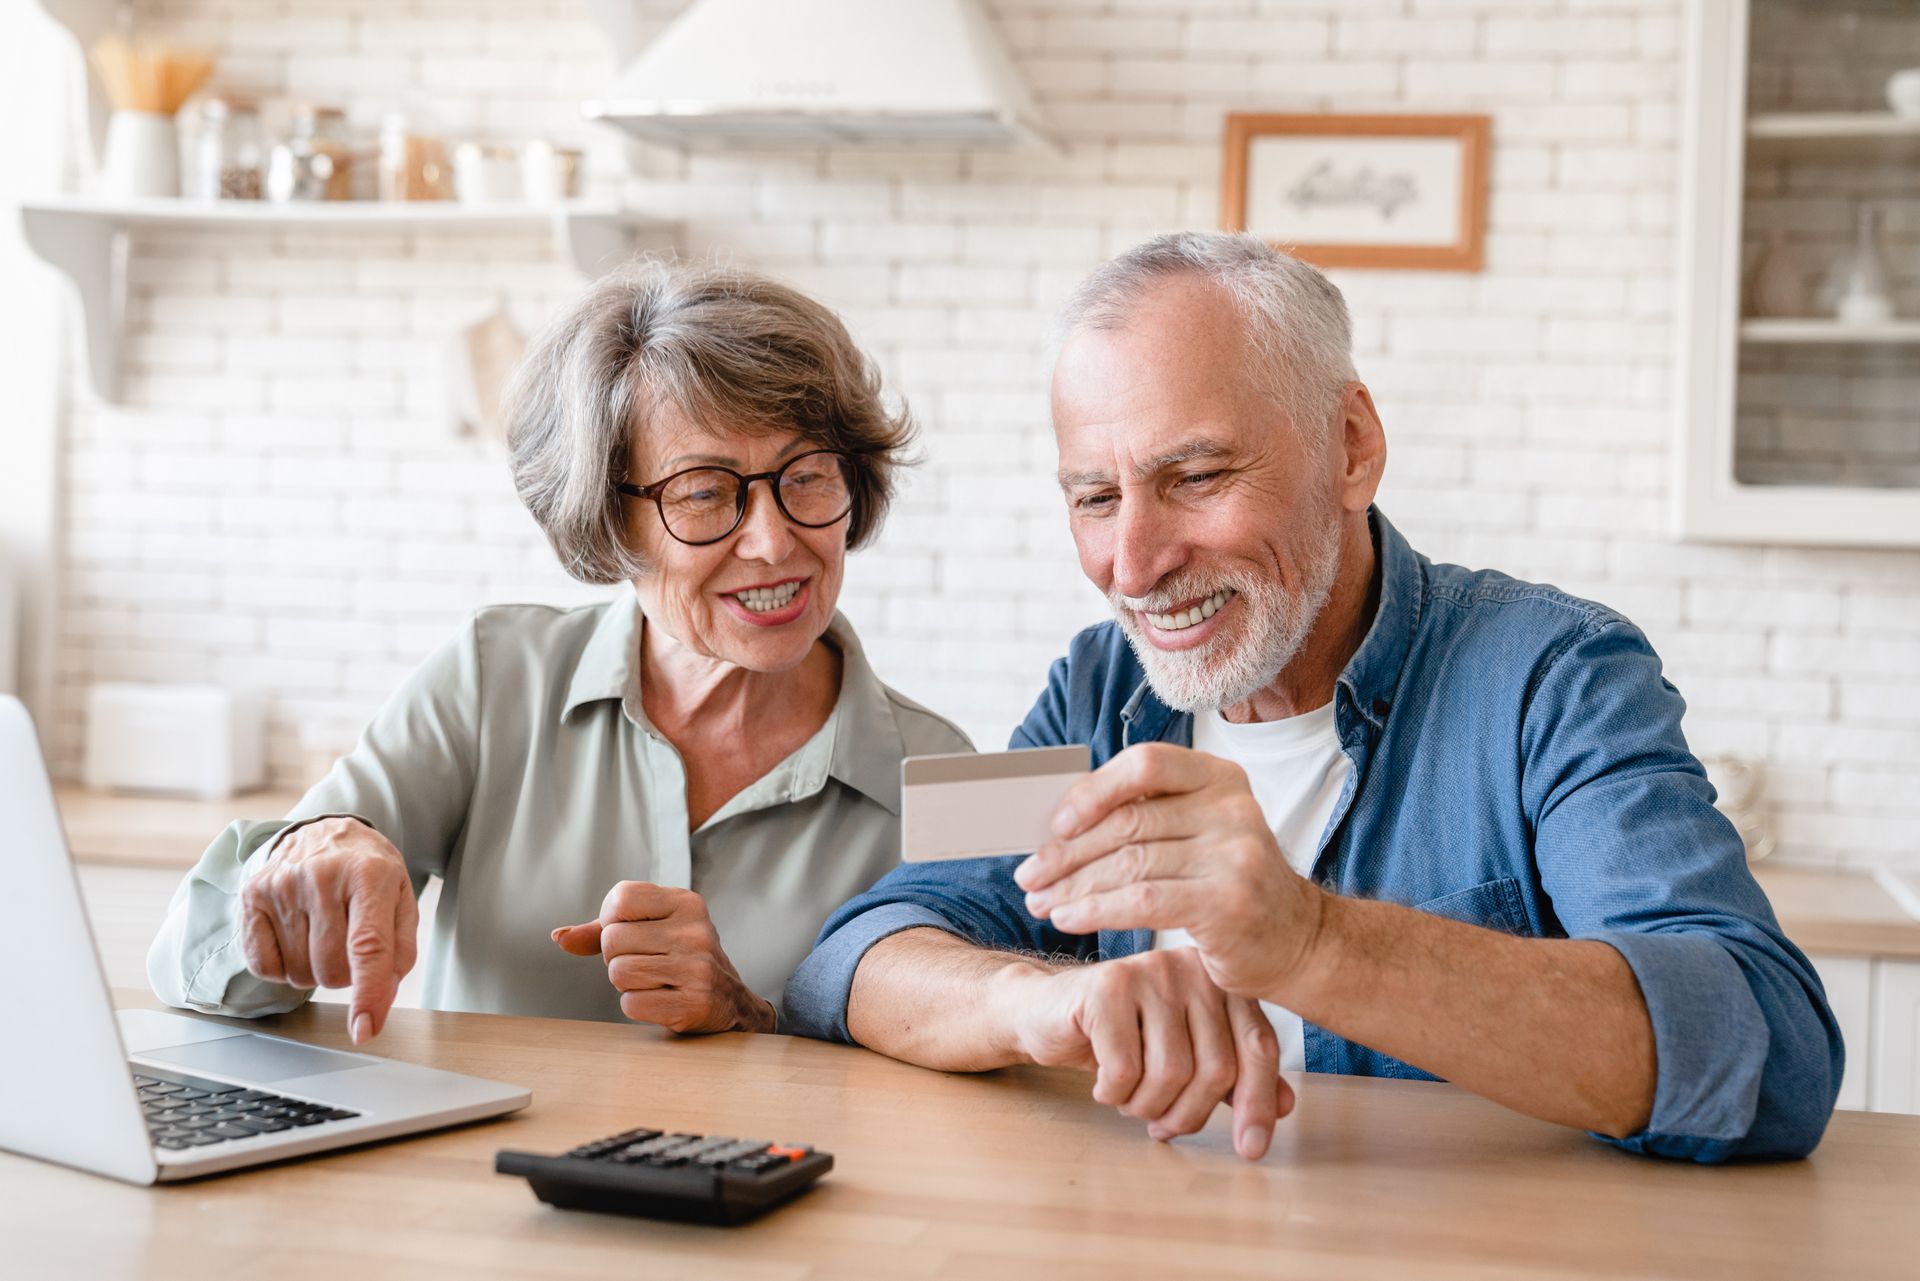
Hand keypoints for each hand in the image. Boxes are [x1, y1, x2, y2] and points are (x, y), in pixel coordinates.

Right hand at [238, 816, 418, 1044]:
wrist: (325, 833)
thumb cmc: (368, 873)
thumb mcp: (401, 899)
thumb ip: (400, 950)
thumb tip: (380, 999)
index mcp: (369, 875)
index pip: (368, 947)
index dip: (367, 994)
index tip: (365, 1030)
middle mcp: (322, 876)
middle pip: (333, 968)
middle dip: (346, 974)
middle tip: (348, 943)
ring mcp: (282, 885)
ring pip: (300, 973)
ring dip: (316, 970)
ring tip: (323, 933)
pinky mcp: (252, 896)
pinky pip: (264, 967)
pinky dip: (283, 968)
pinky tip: (295, 938)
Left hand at [552, 882, 773, 1034]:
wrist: (729, 1000)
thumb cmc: (679, 957)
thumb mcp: (651, 929)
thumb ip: (601, 929)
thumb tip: (559, 937)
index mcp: (686, 902)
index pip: (619, 899)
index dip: (611, 920)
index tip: (632, 931)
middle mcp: (695, 931)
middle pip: (612, 940)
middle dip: (617, 957)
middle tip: (646, 962)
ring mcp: (697, 968)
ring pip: (617, 973)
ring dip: (626, 983)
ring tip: (654, 981)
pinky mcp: (693, 1004)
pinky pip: (630, 1004)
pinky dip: (637, 1006)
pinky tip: (662, 1000)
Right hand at [996, 949, 1291, 1159]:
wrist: (1047, 1015)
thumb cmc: (1121, 1038)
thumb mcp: (1185, 1056)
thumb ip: (1234, 1075)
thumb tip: (1287, 1107)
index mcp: (1220, 981)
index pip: (1258, 1047)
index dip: (1257, 1104)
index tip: (1250, 1149)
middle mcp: (1192, 968)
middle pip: (1216, 1068)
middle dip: (1188, 1114)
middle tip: (1160, 1124)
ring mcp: (1149, 971)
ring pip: (1172, 1072)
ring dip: (1147, 1106)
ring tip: (1129, 1100)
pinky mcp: (1106, 987)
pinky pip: (1125, 1069)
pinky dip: (1113, 1094)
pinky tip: (1101, 1083)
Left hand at [1015, 742, 1325, 1000]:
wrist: (1300, 942)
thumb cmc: (1231, 887)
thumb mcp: (1203, 834)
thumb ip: (1151, 816)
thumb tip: (1061, 821)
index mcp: (1222, 778)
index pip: (1145, 764)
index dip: (1092, 791)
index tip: (1055, 824)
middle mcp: (1233, 809)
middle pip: (1128, 821)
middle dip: (1067, 852)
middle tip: (1030, 876)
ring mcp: (1235, 855)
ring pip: (1129, 863)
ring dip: (1073, 887)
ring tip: (1042, 903)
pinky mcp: (1227, 903)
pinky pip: (1142, 901)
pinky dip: (1096, 911)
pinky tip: (1070, 919)